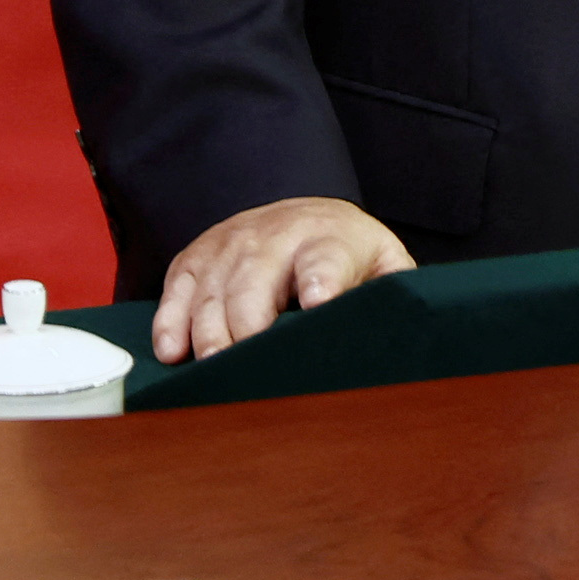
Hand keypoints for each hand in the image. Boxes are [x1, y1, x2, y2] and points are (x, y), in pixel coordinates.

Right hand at [151, 195, 414, 363]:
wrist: (304, 212)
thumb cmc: (347, 256)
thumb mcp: (381, 267)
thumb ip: (392, 295)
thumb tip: (407, 331)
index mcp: (332, 238)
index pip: (326, 259)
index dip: (322, 280)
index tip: (319, 303)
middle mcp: (277, 234)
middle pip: (256, 277)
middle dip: (249, 320)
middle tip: (246, 363)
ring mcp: (233, 242)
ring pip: (214, 286)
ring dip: (209, 329)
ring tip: (211, 367)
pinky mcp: (199, 255)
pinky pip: (179, 286)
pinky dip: (171, 319)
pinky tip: (171, 351)